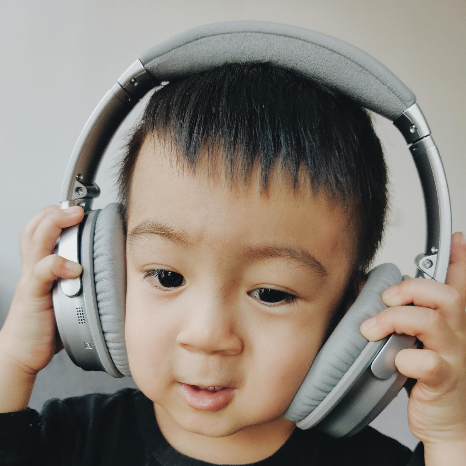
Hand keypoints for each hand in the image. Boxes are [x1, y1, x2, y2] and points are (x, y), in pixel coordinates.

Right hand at [0, 205, 83, 376]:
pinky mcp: (33, 295)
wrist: (23, 351)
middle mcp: (35, 267)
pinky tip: (74, 267)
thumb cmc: (48, 324)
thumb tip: (114, 270)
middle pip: (36, 228)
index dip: (57, 214)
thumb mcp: (68, 294)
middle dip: (55, 211)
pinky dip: (57, 264)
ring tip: (74, 216)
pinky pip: (41, 272)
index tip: (80, 205)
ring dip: (54, 224)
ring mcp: (32, 279)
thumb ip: (83, 279)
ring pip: (36, 241)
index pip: (42, 229)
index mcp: (43, 265)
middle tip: (77, 206)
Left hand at [360, 232, 465, 446]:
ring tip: (372, 329)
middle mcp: (458, 334)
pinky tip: (395, 363)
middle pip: (447, 295)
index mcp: (450, 321)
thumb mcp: (413, 339)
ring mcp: (454, 356)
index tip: (455, 239)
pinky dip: (403, 358)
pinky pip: (426, 362)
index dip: (459, 260)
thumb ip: (397, 315)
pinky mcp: (444, 380)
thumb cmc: (425, 377)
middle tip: (387, 300)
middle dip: (411, 288)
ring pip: (432, 321)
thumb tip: (363, 288)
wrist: (445, 423)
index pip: (459, 283)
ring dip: (395, 319)